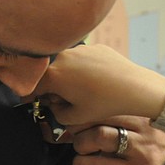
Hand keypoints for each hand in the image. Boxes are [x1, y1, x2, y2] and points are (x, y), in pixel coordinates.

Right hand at [31, 44, 164, 125]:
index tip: (31, 102)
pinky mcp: (94, 46)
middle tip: (63, 100)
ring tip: (83, 90)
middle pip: (48, 73)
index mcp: (53, 75)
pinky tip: (96, 80)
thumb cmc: (103, 103)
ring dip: (67, 76)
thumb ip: (55, 112)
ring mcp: (79, 49)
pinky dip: (83, 68)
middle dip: (51, 86)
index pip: (32, 86)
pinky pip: (81, 58)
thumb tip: (52, 104)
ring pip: (65, 64)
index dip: (30, 97)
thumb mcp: (75, 117)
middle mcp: (62, 57)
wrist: (134, 87)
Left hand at [62, 116, 164, 164]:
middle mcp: (143, 130)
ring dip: (81, 143)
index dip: (87, 107)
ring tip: (82, 150)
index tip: (78, 115)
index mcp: (146, 116)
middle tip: (75, 134)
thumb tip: (97, 115)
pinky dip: (82, 164)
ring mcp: (140, 152)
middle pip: (100, 113)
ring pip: (98, 135)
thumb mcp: (154, 131)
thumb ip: (131, 122)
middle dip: (80, 123)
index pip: (109, 101)